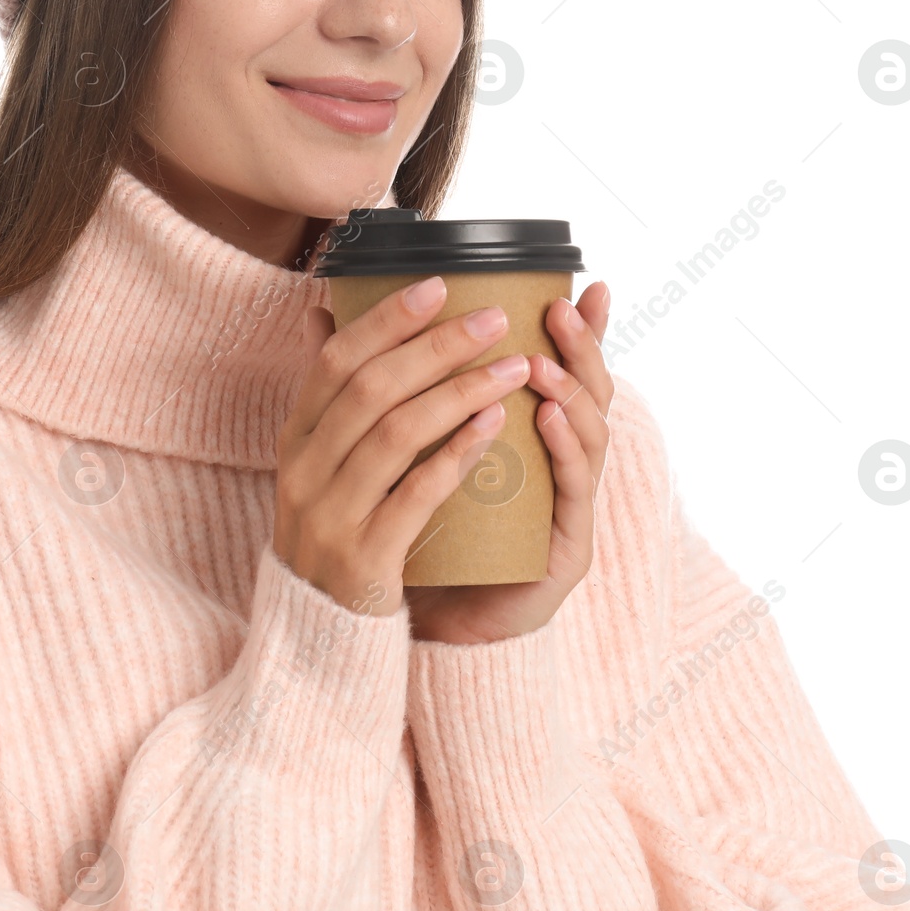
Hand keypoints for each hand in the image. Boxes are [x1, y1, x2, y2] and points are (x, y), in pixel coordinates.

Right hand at [274, 276, 533, 617]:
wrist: (320, 637)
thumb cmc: (337, 533)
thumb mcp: (319, 463)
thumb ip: (329, 396)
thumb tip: (324, 311)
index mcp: (295, 440)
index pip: (334, 362)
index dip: (385, 320)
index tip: (440, 285)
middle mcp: (302, 472)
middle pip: (370, 389)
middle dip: (436, 346)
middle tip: (495, 318)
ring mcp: (329, 516)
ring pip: (396, 435)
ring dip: (459, 392)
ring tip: (513, 367)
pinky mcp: (364, 558)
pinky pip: (414, 495)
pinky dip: (456, 454)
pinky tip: (494, 425)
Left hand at [406, 281, 612, 644]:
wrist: (425, 628)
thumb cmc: (414, 533)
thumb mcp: (396, 451)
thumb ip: (374, 382)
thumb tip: (321, 315)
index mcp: (528, 437)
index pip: (563, 370)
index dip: (580, 330)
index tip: (580, 282)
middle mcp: (556, 466)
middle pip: (587, 392)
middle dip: (581, 345)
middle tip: (558, 306)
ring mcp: (565, 509)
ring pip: (588, 435)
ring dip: (569, 391)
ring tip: (540, 360)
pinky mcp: (565, 552)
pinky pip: (570, 492)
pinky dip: (563, 450)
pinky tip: (548, 419)